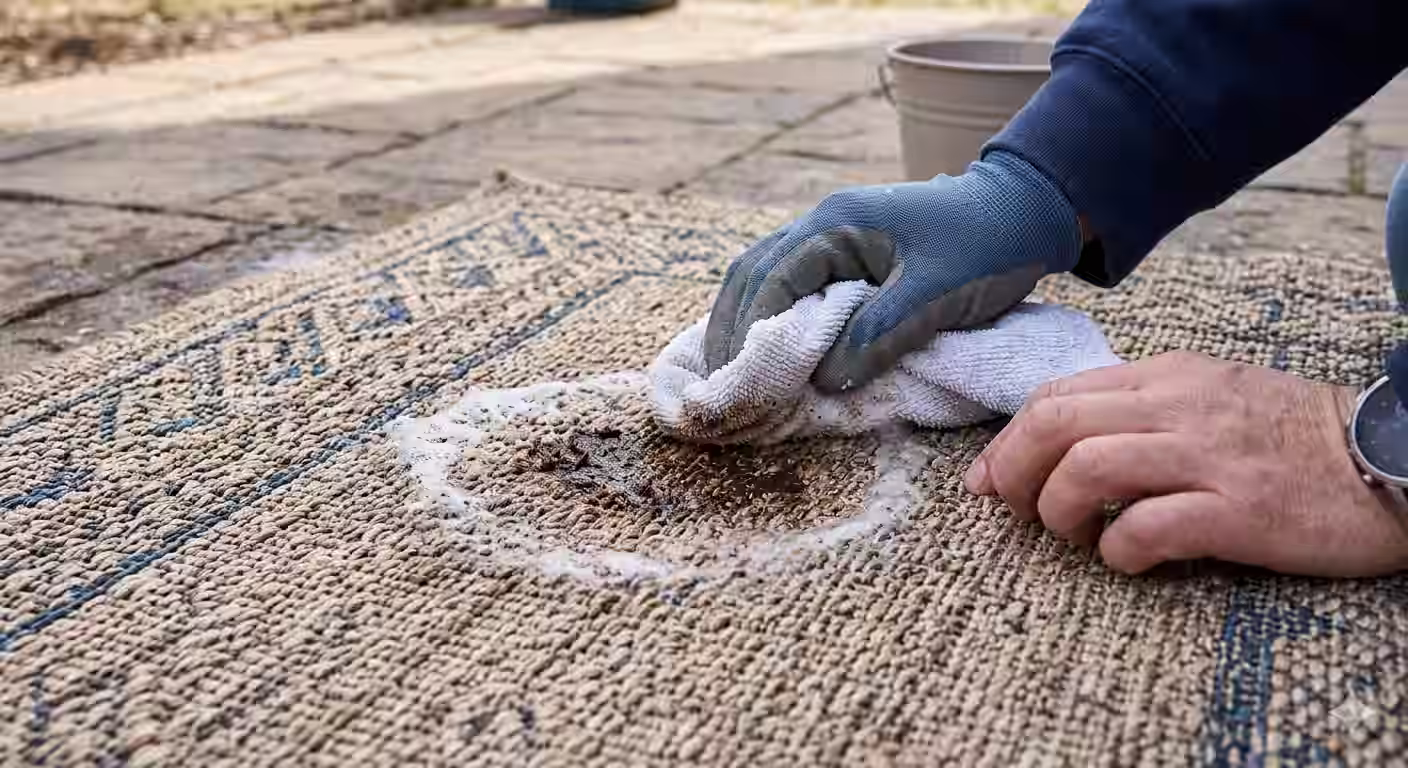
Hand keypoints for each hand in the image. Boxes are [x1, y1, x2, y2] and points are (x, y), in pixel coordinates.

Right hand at [703, 151, 1083, 392]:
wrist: (1026, 210)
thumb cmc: (986, 246)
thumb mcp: (936, 295)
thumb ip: (877, 335)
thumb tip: (820, 380)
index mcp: (836, 223)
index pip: (769, 282)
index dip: (748, 335)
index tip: (737, 382)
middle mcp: (822, 222)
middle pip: (751, 275)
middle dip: (731, 330)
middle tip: (721, 385)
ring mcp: (832, 234)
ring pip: (765, 276)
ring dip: (746, 323)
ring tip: (735, 373)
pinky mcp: (847, 252)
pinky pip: (792, 282)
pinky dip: (773, 316)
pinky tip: (771, 350)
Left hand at [964, 351, 1407, 576]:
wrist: (1387, 456)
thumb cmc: (1287, 435)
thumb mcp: (1207, 396)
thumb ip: (1135, 411)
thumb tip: (1052, 445)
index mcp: (1165, 376)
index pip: (1056, 394)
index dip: (1007, 441)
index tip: (989, 481)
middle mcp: (1179, 405)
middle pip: (1055, 423)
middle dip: (1012, 470)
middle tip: (1013, 511)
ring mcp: (1209, 456)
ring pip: (1087, 467)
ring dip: (1057, 509)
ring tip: (1071, 536)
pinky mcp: (1240, 509)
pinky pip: (1147, 527)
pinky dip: (1117, 550)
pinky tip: (1125, 560)